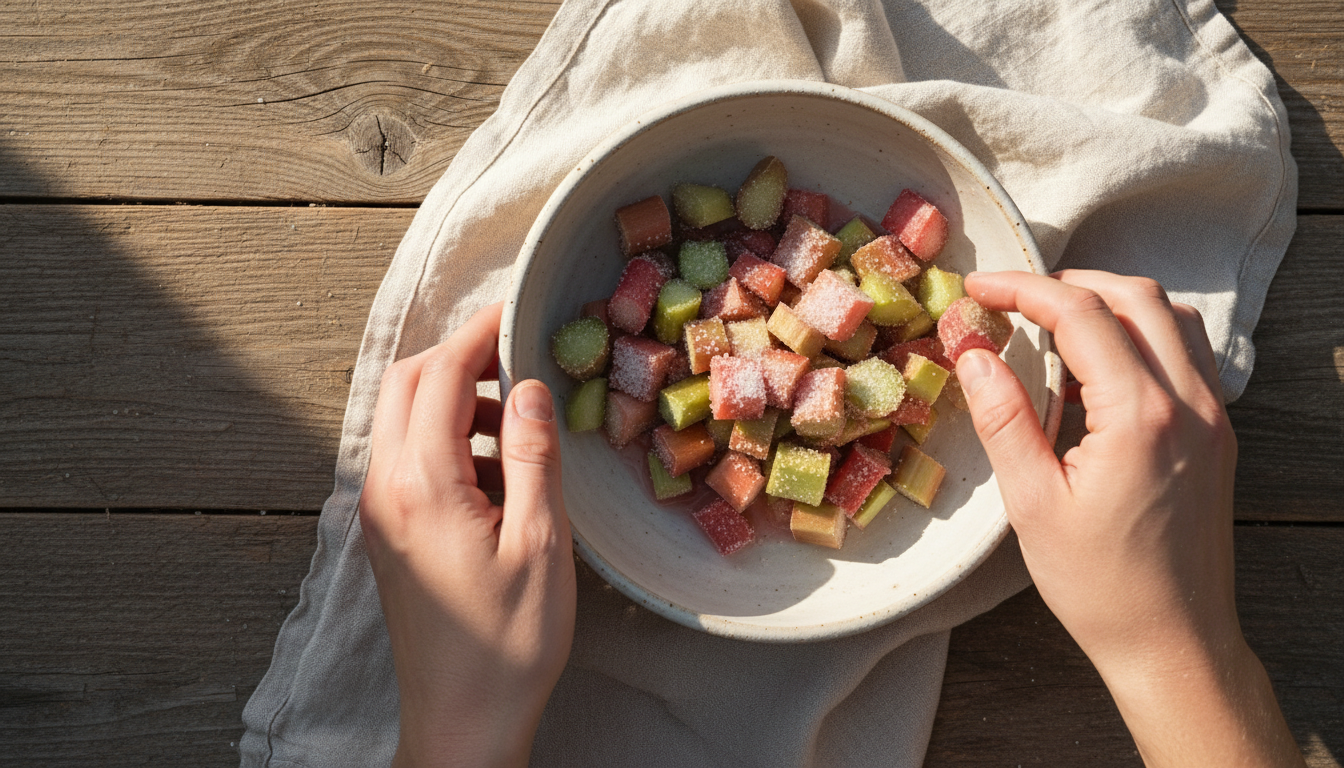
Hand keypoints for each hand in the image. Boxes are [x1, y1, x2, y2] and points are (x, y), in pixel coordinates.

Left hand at [359, 302, 575, 767]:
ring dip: (455, 401)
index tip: (516, 313)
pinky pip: (407, 458)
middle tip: (517, 359)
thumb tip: (528, 387)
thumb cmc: (508, 644)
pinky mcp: (386, 532)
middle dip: (460, 359)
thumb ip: (533, 456)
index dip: (479, 334)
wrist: (460, 720)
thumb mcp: (542, 544)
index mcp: (422, 486)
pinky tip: (497, 473)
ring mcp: (378, 511)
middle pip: (407, 384)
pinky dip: (447, 440)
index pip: (440, 375)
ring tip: (517, 428)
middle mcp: (385, 489)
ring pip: (403, 419)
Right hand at [957, 270, 1302, 766]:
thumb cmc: (1100, 586)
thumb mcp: (1032, 503)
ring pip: (1169, 317)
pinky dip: (1139, 336)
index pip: (1081, 314)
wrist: (1173, 642)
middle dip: (1066, 284)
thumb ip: (1003, 417)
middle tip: (1011, 301)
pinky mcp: (1217, 435)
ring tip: (1052, 325)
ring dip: (1109, 303)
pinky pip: (1184, 354)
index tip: (978, 290)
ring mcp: (1213, 417)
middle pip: (1133, 297)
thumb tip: (972, 352)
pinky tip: (1095, 370)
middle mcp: (1190, 404)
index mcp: (1140, 417)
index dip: (1022, 289)